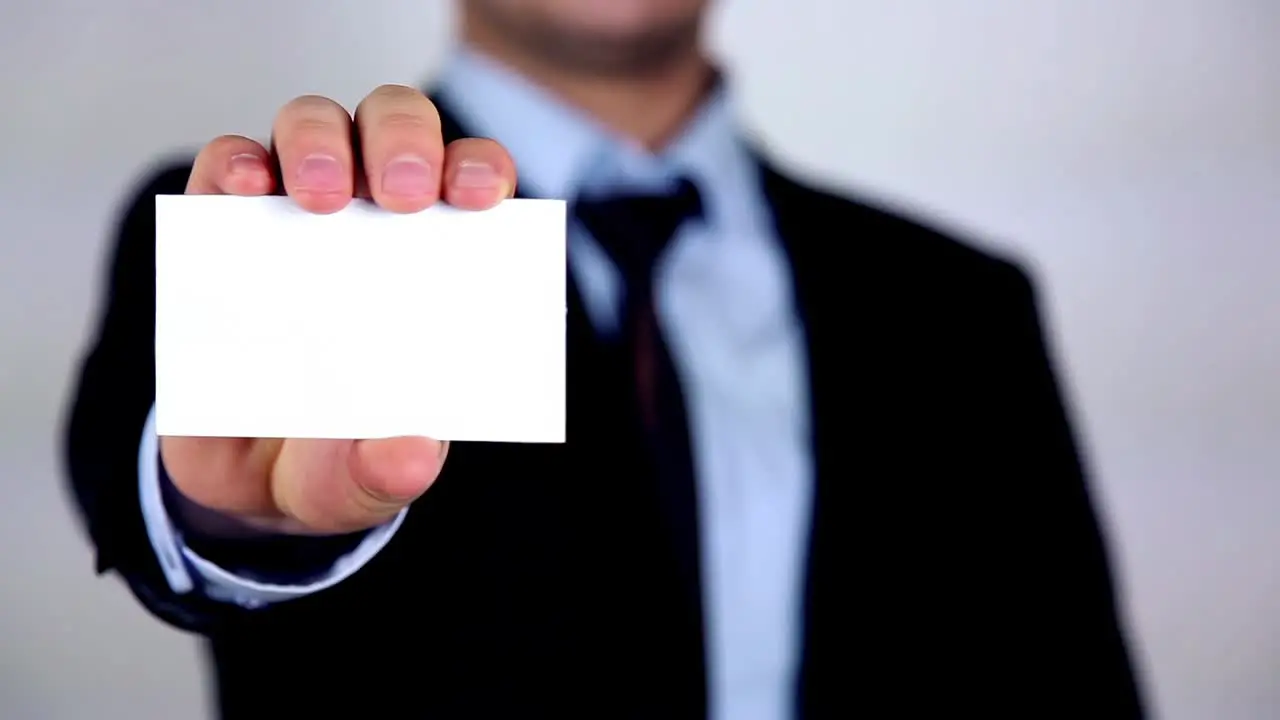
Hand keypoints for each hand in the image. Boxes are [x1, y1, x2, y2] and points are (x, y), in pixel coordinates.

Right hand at [160, 85, 516, 535]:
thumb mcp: (362, 481)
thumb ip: (388, 472)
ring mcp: (293, 211)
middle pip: (396, 128)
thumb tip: (411, 456)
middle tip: (402, 195)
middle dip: (405, 142)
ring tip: (321, 199)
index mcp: (437, 260)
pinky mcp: (219, 224)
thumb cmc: (334, 461)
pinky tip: (241, 188)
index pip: (472, 183)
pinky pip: (225, 165)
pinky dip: (233, 163)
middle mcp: (372, 216)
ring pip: (314, 124)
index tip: (478, 198)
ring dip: (321, 143)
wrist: (243, 485)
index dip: (480, 170)